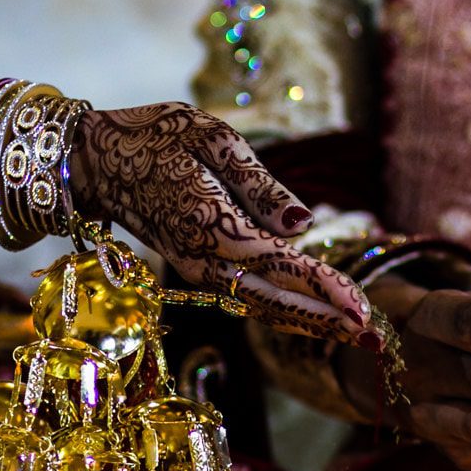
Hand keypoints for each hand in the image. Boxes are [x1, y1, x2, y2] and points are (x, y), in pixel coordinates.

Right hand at [67, 103, 371, 343]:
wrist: (98, 162)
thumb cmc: (156, 135)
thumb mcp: (210, 135)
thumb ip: (258, 182)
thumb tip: (302, 224)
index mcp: (210, 221)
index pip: (279, 263)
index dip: (323, 287)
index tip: (361, 307)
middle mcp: (203, 259)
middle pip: (275, 300)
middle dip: (325, 319)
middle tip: (373, 335)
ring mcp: (198, 271)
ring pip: (262, 307)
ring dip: (309, 321)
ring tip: (354, 330)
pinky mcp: (198, 271)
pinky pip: (247, 298)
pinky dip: (284, 310)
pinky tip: (315, 316)